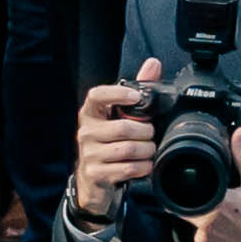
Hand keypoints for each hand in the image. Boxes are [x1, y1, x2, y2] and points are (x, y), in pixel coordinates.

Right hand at [67, 65, 158, 226]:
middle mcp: (86, 132)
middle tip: (150, 135)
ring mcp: (89, 153)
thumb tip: (153, 64)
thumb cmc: (111, 141)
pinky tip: (143, 165)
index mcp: (91, 113)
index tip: (136, 97)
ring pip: (127, 149)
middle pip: (123, 128)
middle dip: (145, 133)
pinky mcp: (96, 173)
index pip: (97, 96)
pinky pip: (127, 168)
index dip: (117, 94)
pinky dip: (142, 167)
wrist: (95, 178)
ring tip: (148, 150)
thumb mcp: (121, 115)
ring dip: (146, 151)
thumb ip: (138, 88)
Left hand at [190, 129, 240, 241]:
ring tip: (233, 225)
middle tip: (226, 209)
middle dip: (203, 208)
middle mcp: (206, 227)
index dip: (185, 191)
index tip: (194, 191)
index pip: (183, 195)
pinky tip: (232, 239)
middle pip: (191, 212)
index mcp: (216, 205)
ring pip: (197, 230)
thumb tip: (238, 135)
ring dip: (209, 226)